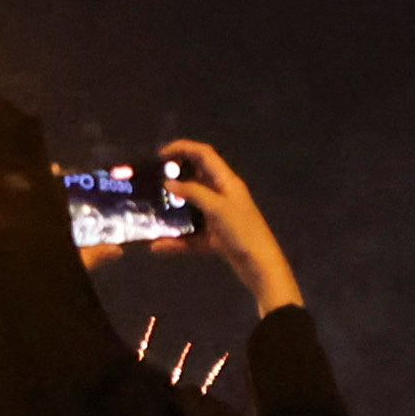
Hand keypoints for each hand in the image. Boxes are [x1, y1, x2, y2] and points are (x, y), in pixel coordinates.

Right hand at [161, 139, 302, 317]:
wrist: (261, 267)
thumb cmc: (242, 232)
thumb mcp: (218, 208)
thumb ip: (194, 193)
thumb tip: (169, 183)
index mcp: (226, 182)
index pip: (204, 154)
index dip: (183, 148)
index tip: (160, 155)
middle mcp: (222, 195)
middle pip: (196, 178)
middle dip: (176, 177)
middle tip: (154, 181)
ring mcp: (218, 217)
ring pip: (191, 207)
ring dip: (174, 209)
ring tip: (153, 209)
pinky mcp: (215, 237)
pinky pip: (191, 234)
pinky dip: (177, 239)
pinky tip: (159, 246)